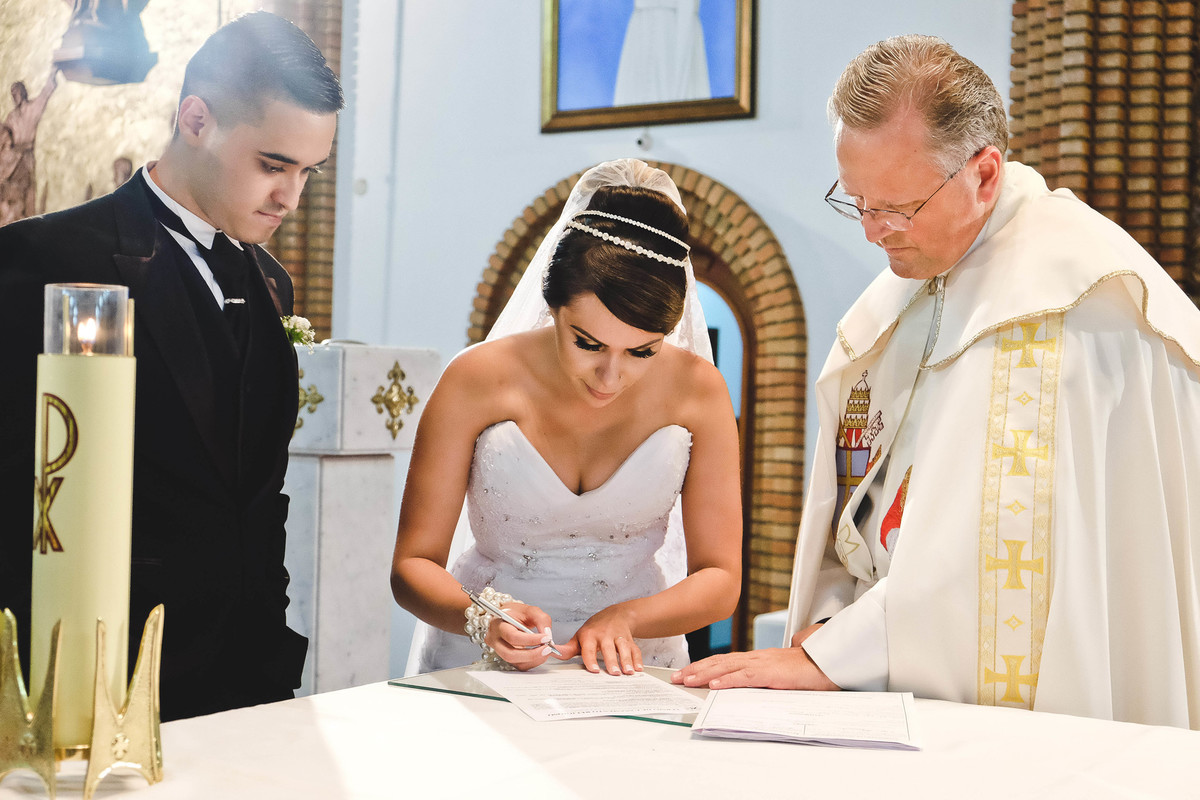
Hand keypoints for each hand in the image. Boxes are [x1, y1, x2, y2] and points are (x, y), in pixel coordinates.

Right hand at [482, 602, 555, 671]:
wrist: (510, 617)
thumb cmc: (517, 613)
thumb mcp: (530, 610)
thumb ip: (541, 619)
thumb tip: (547, 634)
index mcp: (498, 625)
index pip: (512, 637)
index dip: (530, 640)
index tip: (546, 638)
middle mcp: (495, 640)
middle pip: (510, 654)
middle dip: (532, 654)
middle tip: (547, 649)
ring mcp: (499, 651)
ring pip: (515, 663)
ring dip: (534, 659)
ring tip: (546, 651)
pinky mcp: (507, 657)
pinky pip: (520, 665)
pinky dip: (533, 662)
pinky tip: (540, 654)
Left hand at [552, 607, 641, 674]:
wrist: (616, 614)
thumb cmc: (595, 629)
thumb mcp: (580, 636)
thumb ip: (568, 649)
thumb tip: (553, 654)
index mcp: (590, 635)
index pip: (589, 648)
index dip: (591, 658)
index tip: (593, 670)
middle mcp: (605, 635)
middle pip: (609, 648)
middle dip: (612, 660)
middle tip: (614, 673)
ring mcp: (619, 637)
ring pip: (624, 648)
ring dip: (627, 660)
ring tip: (629, 672)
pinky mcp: (630, 640)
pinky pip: (635, 649)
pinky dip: (638, 659)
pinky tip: (638, 669)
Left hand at [670, 624, 837, 689]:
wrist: (825, 664)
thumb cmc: (804, 671)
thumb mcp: (778, 674)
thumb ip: (762, 677)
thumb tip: (745, 687)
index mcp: (755, 659)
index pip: (723, 661)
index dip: (703, 666)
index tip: (686, 672)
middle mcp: (754, 658)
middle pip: (718, 662)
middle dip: (695, 669)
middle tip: (676, 677)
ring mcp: (761, 664)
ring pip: (726, 667)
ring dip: (704, 674)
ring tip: (687, 680)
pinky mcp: (770, 673)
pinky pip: (745, 677)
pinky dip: (727, 680)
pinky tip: (714, 685)